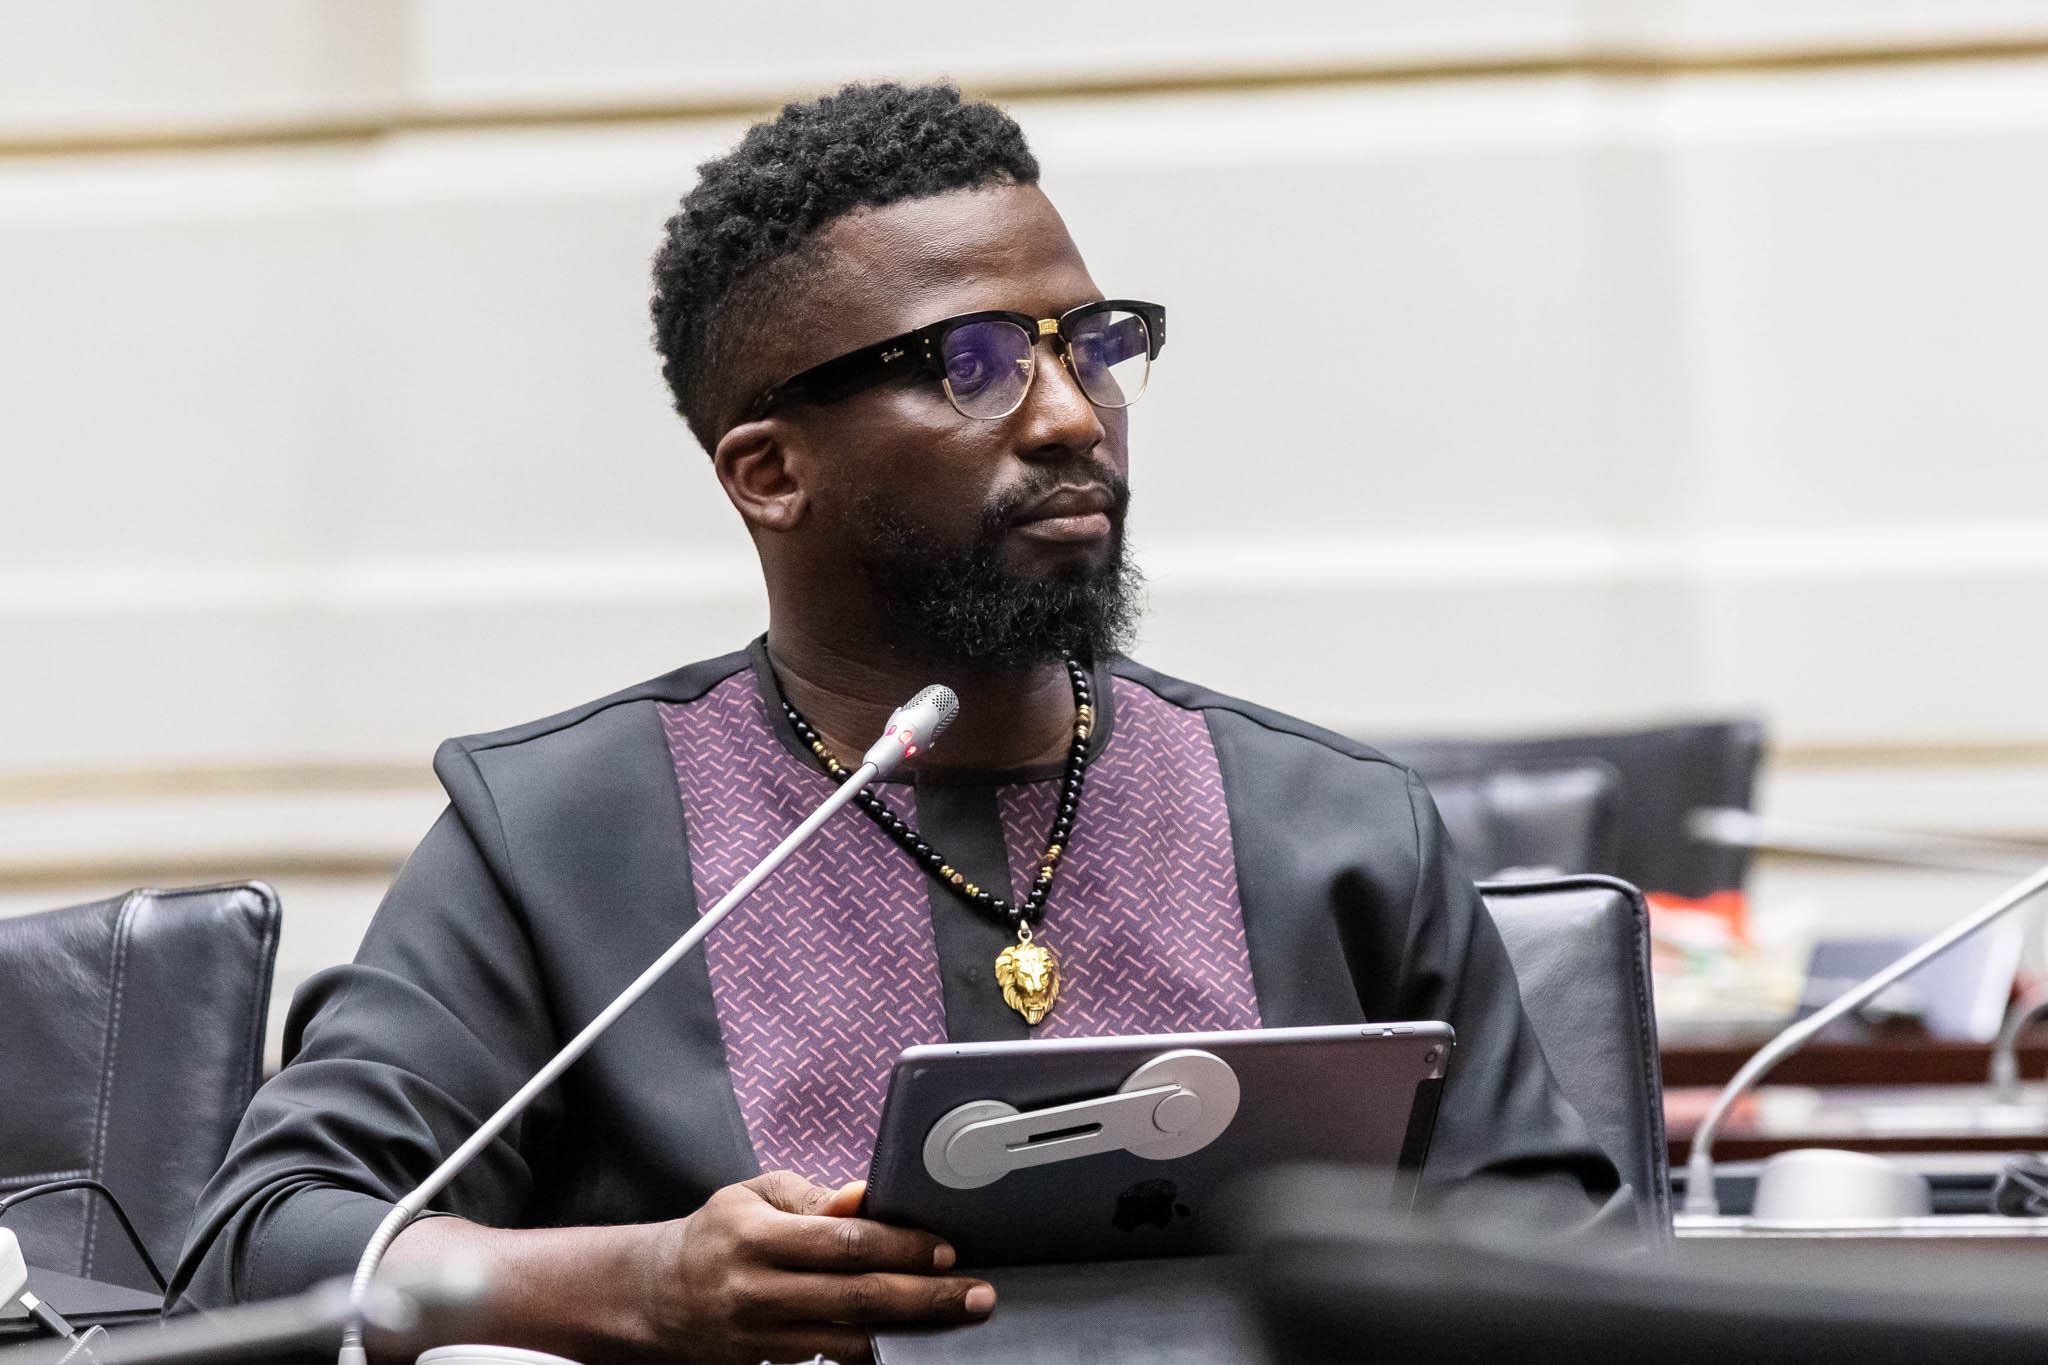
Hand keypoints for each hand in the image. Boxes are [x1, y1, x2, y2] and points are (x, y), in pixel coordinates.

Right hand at [651, 1170, 994, 1363]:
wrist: (659, 1296)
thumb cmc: (717, 1235)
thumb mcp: (755, 1197)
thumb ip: (814, 1199)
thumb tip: (867, 1198)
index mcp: (755, 1237)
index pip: (842, 1242)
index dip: (901, 1247)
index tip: (945, 1248)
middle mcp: (758, 1290)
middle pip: (856, 1297)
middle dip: (925, 1297)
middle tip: (975, 1294)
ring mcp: (763, 1336)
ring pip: (851, 1339)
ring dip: (912, 1329)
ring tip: (959, 1317)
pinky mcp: (770, 1362)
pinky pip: (833, 1359)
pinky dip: (877, 1348)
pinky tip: (912, 1339)